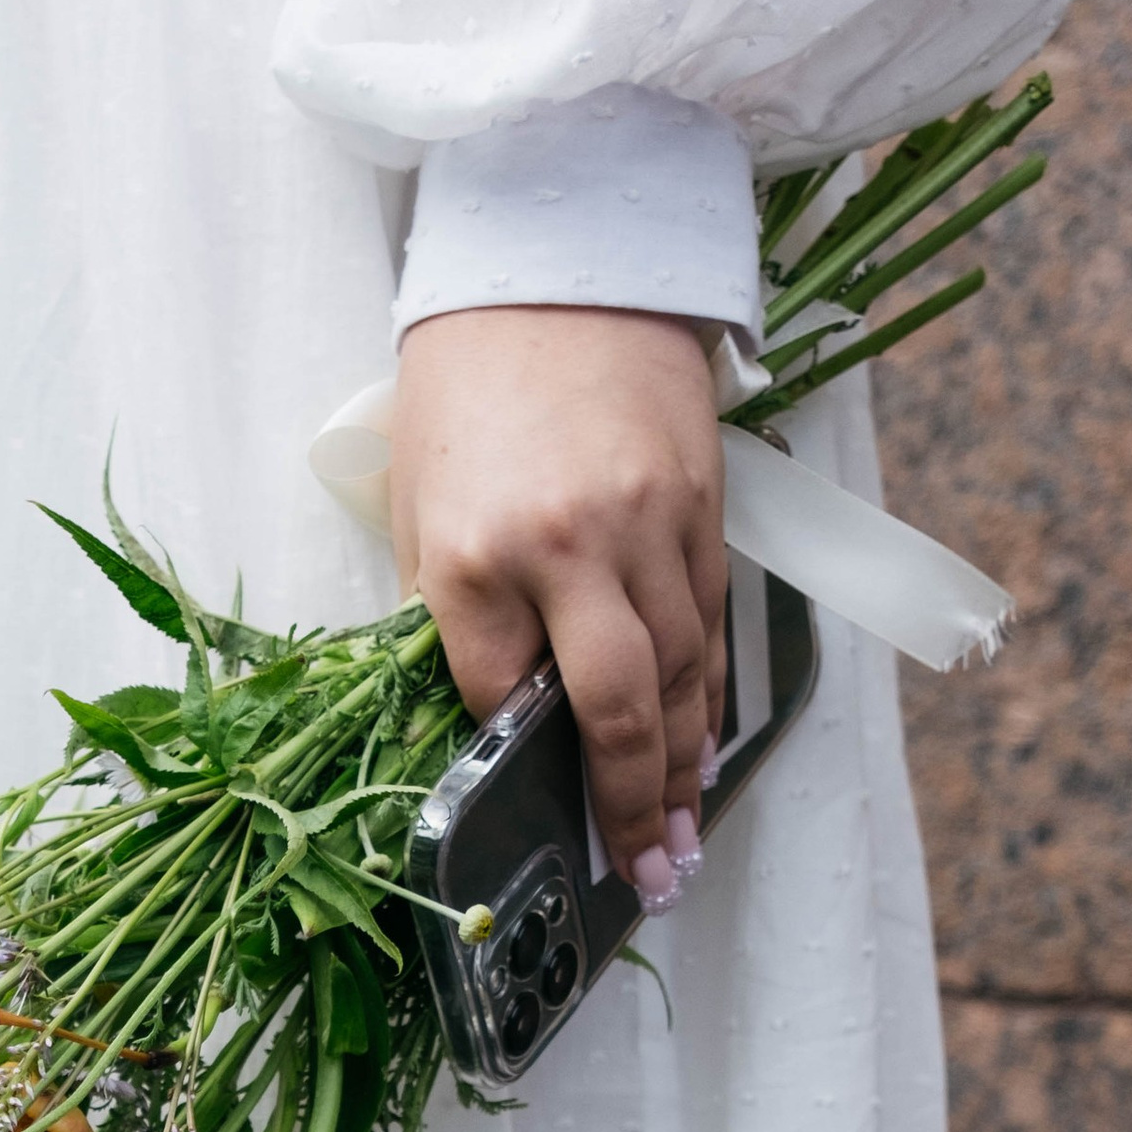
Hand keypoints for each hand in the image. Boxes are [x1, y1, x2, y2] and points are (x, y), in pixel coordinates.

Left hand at [390, 304, 727, 899]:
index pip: (500, 699)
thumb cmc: (467, 384)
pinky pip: (711, 621)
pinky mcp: (702, 501)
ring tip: (679, 837)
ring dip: (680, 766)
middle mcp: (566, 548)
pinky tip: (701, 745)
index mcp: (473, 553)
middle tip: (646, 875)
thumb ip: (454, 609)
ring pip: (678, 674)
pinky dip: (708, 692)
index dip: (517, 765)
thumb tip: (494, 710)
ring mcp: (646, 525)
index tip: (534, 819)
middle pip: (612, 708)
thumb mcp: (420, 503)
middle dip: (627, 805)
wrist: (557, 256)